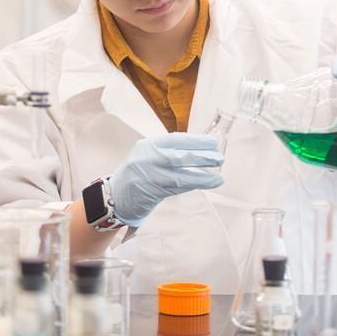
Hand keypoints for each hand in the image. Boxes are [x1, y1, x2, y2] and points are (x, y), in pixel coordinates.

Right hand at [109, 133, 223, 226]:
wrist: (116, 195)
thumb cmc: (139, 174)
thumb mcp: (149, 155)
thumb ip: (168, 151)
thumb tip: (199, 149)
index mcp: (149, 145)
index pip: (176, 140)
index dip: (197, 141)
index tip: (213, 143)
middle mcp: (148, 158)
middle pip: (180, 156)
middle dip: (202, 156)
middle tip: (220, 157)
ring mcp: (150, 175)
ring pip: (182, 174)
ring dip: (202, 175)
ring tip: (219, 176)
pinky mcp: (153, 191)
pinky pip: (179, 187)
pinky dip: (195, 184)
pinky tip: (209, 184)